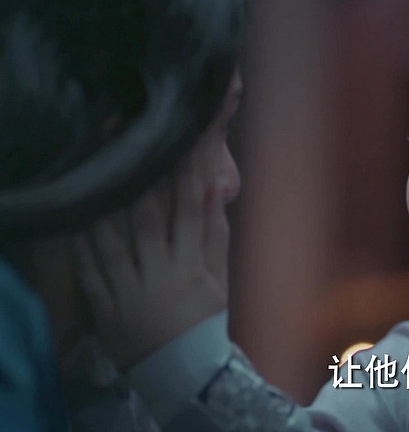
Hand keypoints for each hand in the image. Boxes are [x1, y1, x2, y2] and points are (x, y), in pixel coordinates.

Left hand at [74, 158, 227, 369]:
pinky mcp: (107, 310)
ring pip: (112, 245)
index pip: (187, 215)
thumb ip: (216, 236)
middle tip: (127, 157)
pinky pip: (90, 277)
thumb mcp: (219, 279)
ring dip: (102, 213)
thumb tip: (216, 192)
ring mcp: (130, 293)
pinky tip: (75, 227)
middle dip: (138, 187)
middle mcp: (159, 275)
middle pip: (146, 223)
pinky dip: (81, 252)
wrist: (184, 369)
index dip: (183, 182)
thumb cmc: (205, 319)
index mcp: (190, 266)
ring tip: (94, 183)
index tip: (177, 153)